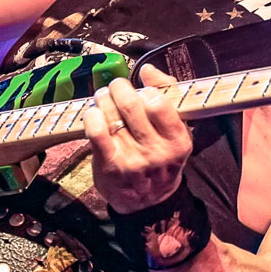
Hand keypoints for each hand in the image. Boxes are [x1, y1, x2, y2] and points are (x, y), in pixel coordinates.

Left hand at [83, 65, 191, 213]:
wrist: (148, 202)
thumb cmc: (161, 157)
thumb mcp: (176, 130)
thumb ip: (168, 94)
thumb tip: (148, 69)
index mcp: (178, 141)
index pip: (158, 102)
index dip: (145, 90)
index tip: (140, 91)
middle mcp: (157, 152)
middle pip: (131, 104)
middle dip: (119, 87)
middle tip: (116, 88)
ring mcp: (132, 160)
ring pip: (111, 114)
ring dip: (103, 99)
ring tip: (104, 98)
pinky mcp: (110, 166)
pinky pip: (96, 131)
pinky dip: (92, 116)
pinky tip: (94, 113)